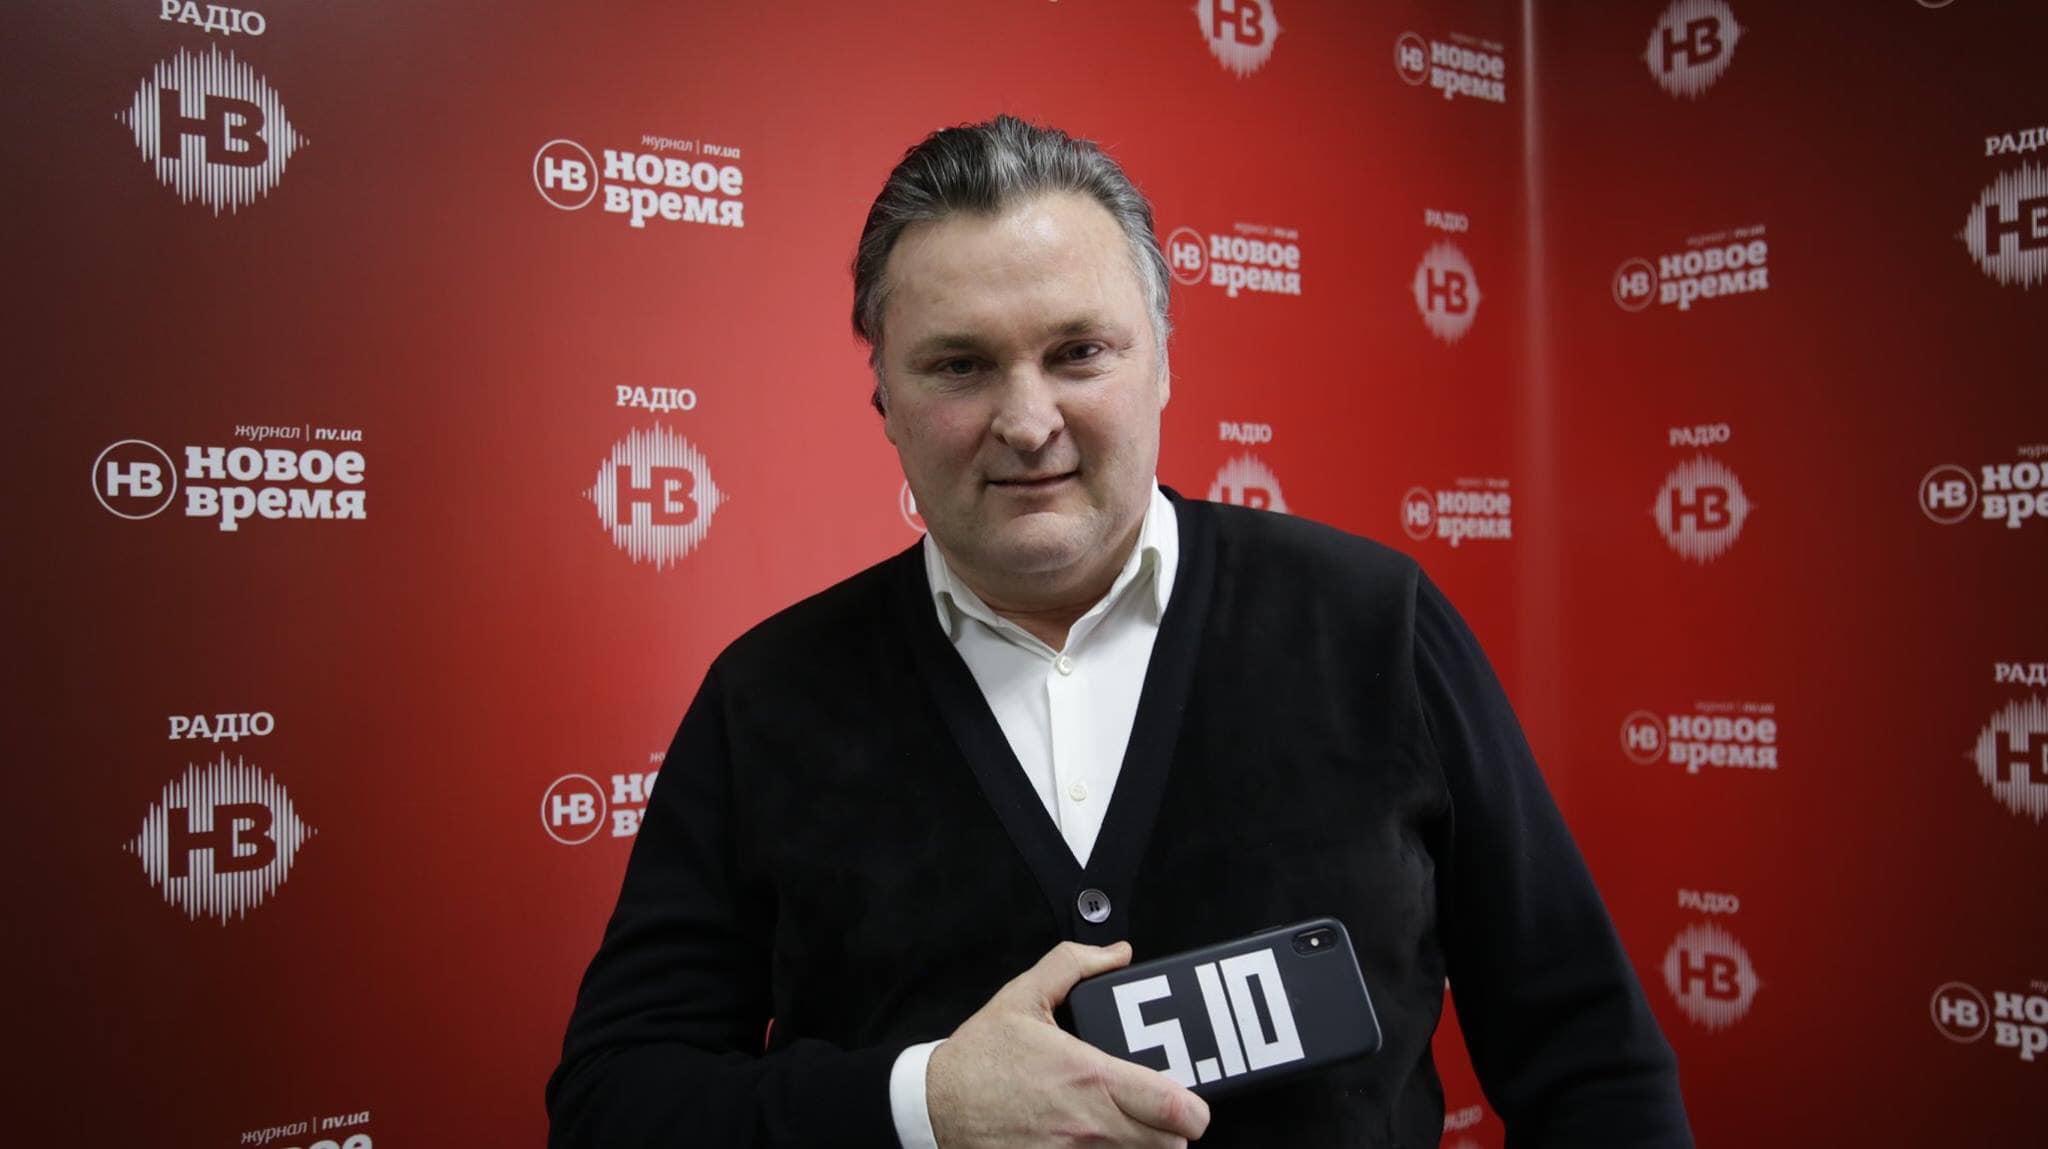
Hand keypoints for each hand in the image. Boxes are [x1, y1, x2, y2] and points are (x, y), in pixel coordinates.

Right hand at [926, 940, 1210, 1147]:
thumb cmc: (979, 1058)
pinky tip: (1093, 1142)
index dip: (1194, 1109)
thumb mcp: (1023, 996)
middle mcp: (1090, 1126)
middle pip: (1169, 1144)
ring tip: (1126, 1124)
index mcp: (1090, 1076)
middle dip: (1171, 1128)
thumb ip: (1073, 964)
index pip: (1175, 1108)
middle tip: (1157, 1109)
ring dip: (1141, 1145)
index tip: (1190, 1101)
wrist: (934, 1107)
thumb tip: (1116, 953)